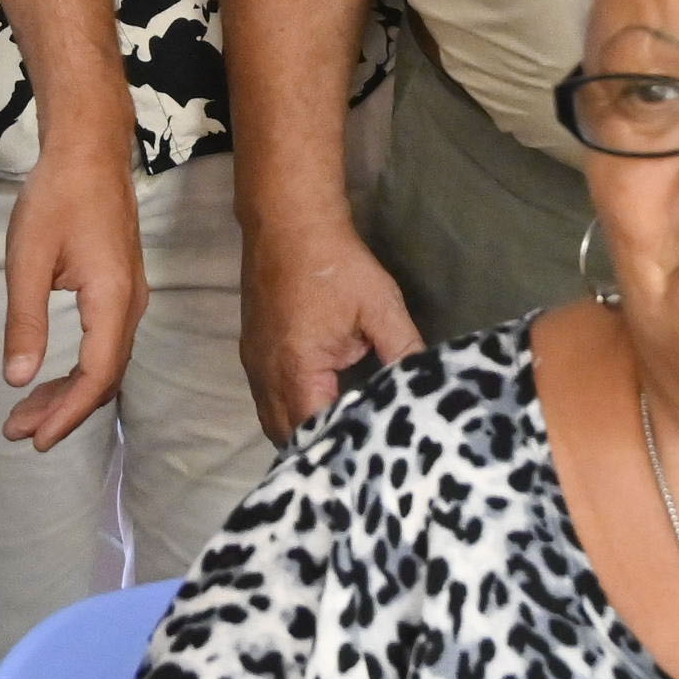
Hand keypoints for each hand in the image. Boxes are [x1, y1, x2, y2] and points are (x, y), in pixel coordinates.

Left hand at [0, 143, 148, 449]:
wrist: (89, 152)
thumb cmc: (56, 197)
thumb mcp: (27, 259)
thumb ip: (25, 321)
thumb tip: (18, 379)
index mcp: (111, 299)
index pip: (97, 374)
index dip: (68, 412)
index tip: (35, 437)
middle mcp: (130, 305)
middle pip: (104, 376)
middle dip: (63, 409)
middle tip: (18, 432)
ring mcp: (130, 297)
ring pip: (106, 362)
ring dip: (69, 391)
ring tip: (26, 412)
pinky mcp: (120, 290)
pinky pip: (105, 344)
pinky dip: (78, 368)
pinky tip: (51, 374)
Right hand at [242, 214, 423, 440]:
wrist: (289, 222)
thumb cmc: (335, 264)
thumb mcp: (381, 307)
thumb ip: (404, 352)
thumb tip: (425, 386)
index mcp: (297, 370)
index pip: (315, 433)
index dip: (342, 448)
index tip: (369, 456)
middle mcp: (266, 377)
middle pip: (287, 437)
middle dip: (319, 449)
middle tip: (356, 456)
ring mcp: (254, 366)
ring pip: (273, 421)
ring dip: (302, 433)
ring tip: (340, 440)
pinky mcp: (252, 354)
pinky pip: (267, 400)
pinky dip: (289, 413)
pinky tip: (318, 408)